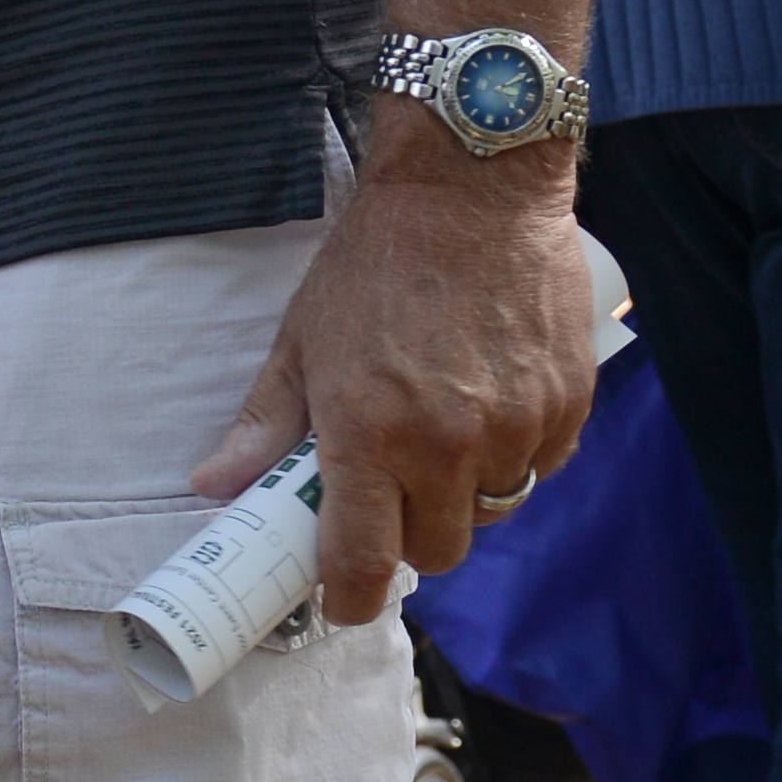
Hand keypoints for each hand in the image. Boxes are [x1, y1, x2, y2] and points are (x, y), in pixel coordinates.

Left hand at [204, 142, 598, 625]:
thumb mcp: (302, 340)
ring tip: (444, 440)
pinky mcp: (566, 402)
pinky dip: (516, 456)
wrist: (470, 185)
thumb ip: (264, 425)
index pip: (363, 564)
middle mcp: (446, 444)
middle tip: (395, 492)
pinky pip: (540, 467)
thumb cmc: (376, 260)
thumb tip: (215, 486)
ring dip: (465, 496)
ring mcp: (515, 425)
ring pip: (492, 512)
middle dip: (411, 535)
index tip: (343, 595)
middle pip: (437, 552)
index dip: (349, 597)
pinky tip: (492, 408)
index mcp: (369, 435)